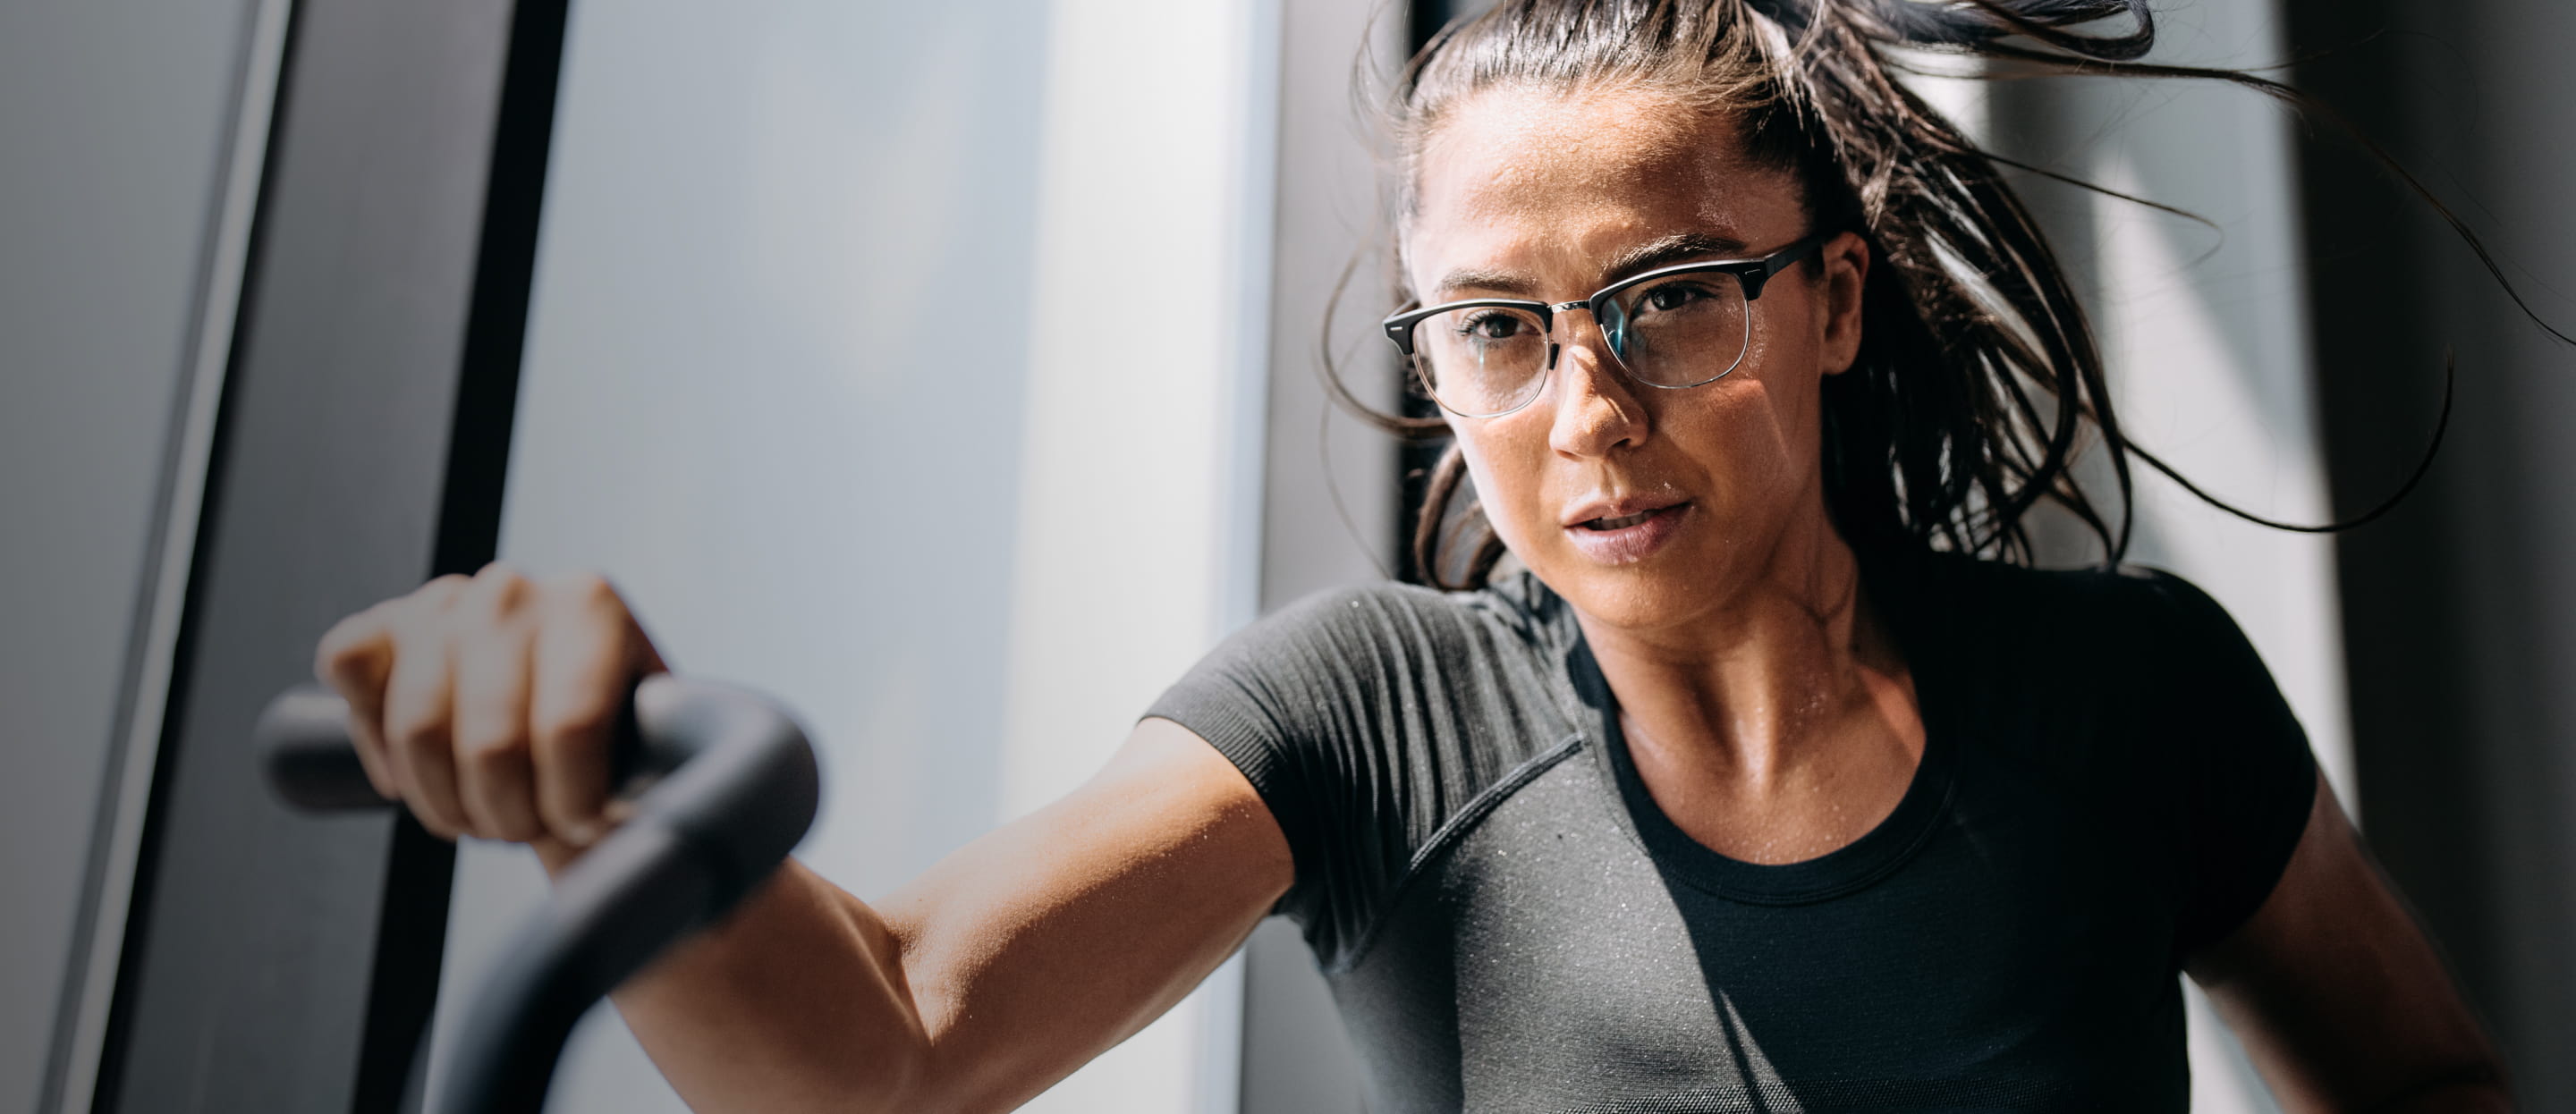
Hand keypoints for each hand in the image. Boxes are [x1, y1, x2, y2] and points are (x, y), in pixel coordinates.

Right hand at [313, 564, 666, 862]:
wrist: (564, 742)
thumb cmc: (621, 761)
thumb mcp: (660, 765)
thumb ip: (664, 779)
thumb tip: (650, 830)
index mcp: (593, 604)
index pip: (568, 727)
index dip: (571, 803)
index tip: (589, 823)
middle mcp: (515, 590)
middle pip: (488, 745)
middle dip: (506, 816)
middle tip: (527, 829)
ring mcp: (443, 601)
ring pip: (414, 729)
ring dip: (445, 801)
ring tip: (481, 813)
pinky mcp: (384, 626)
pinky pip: (349, 671)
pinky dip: (375, 744)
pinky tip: (417, 771)